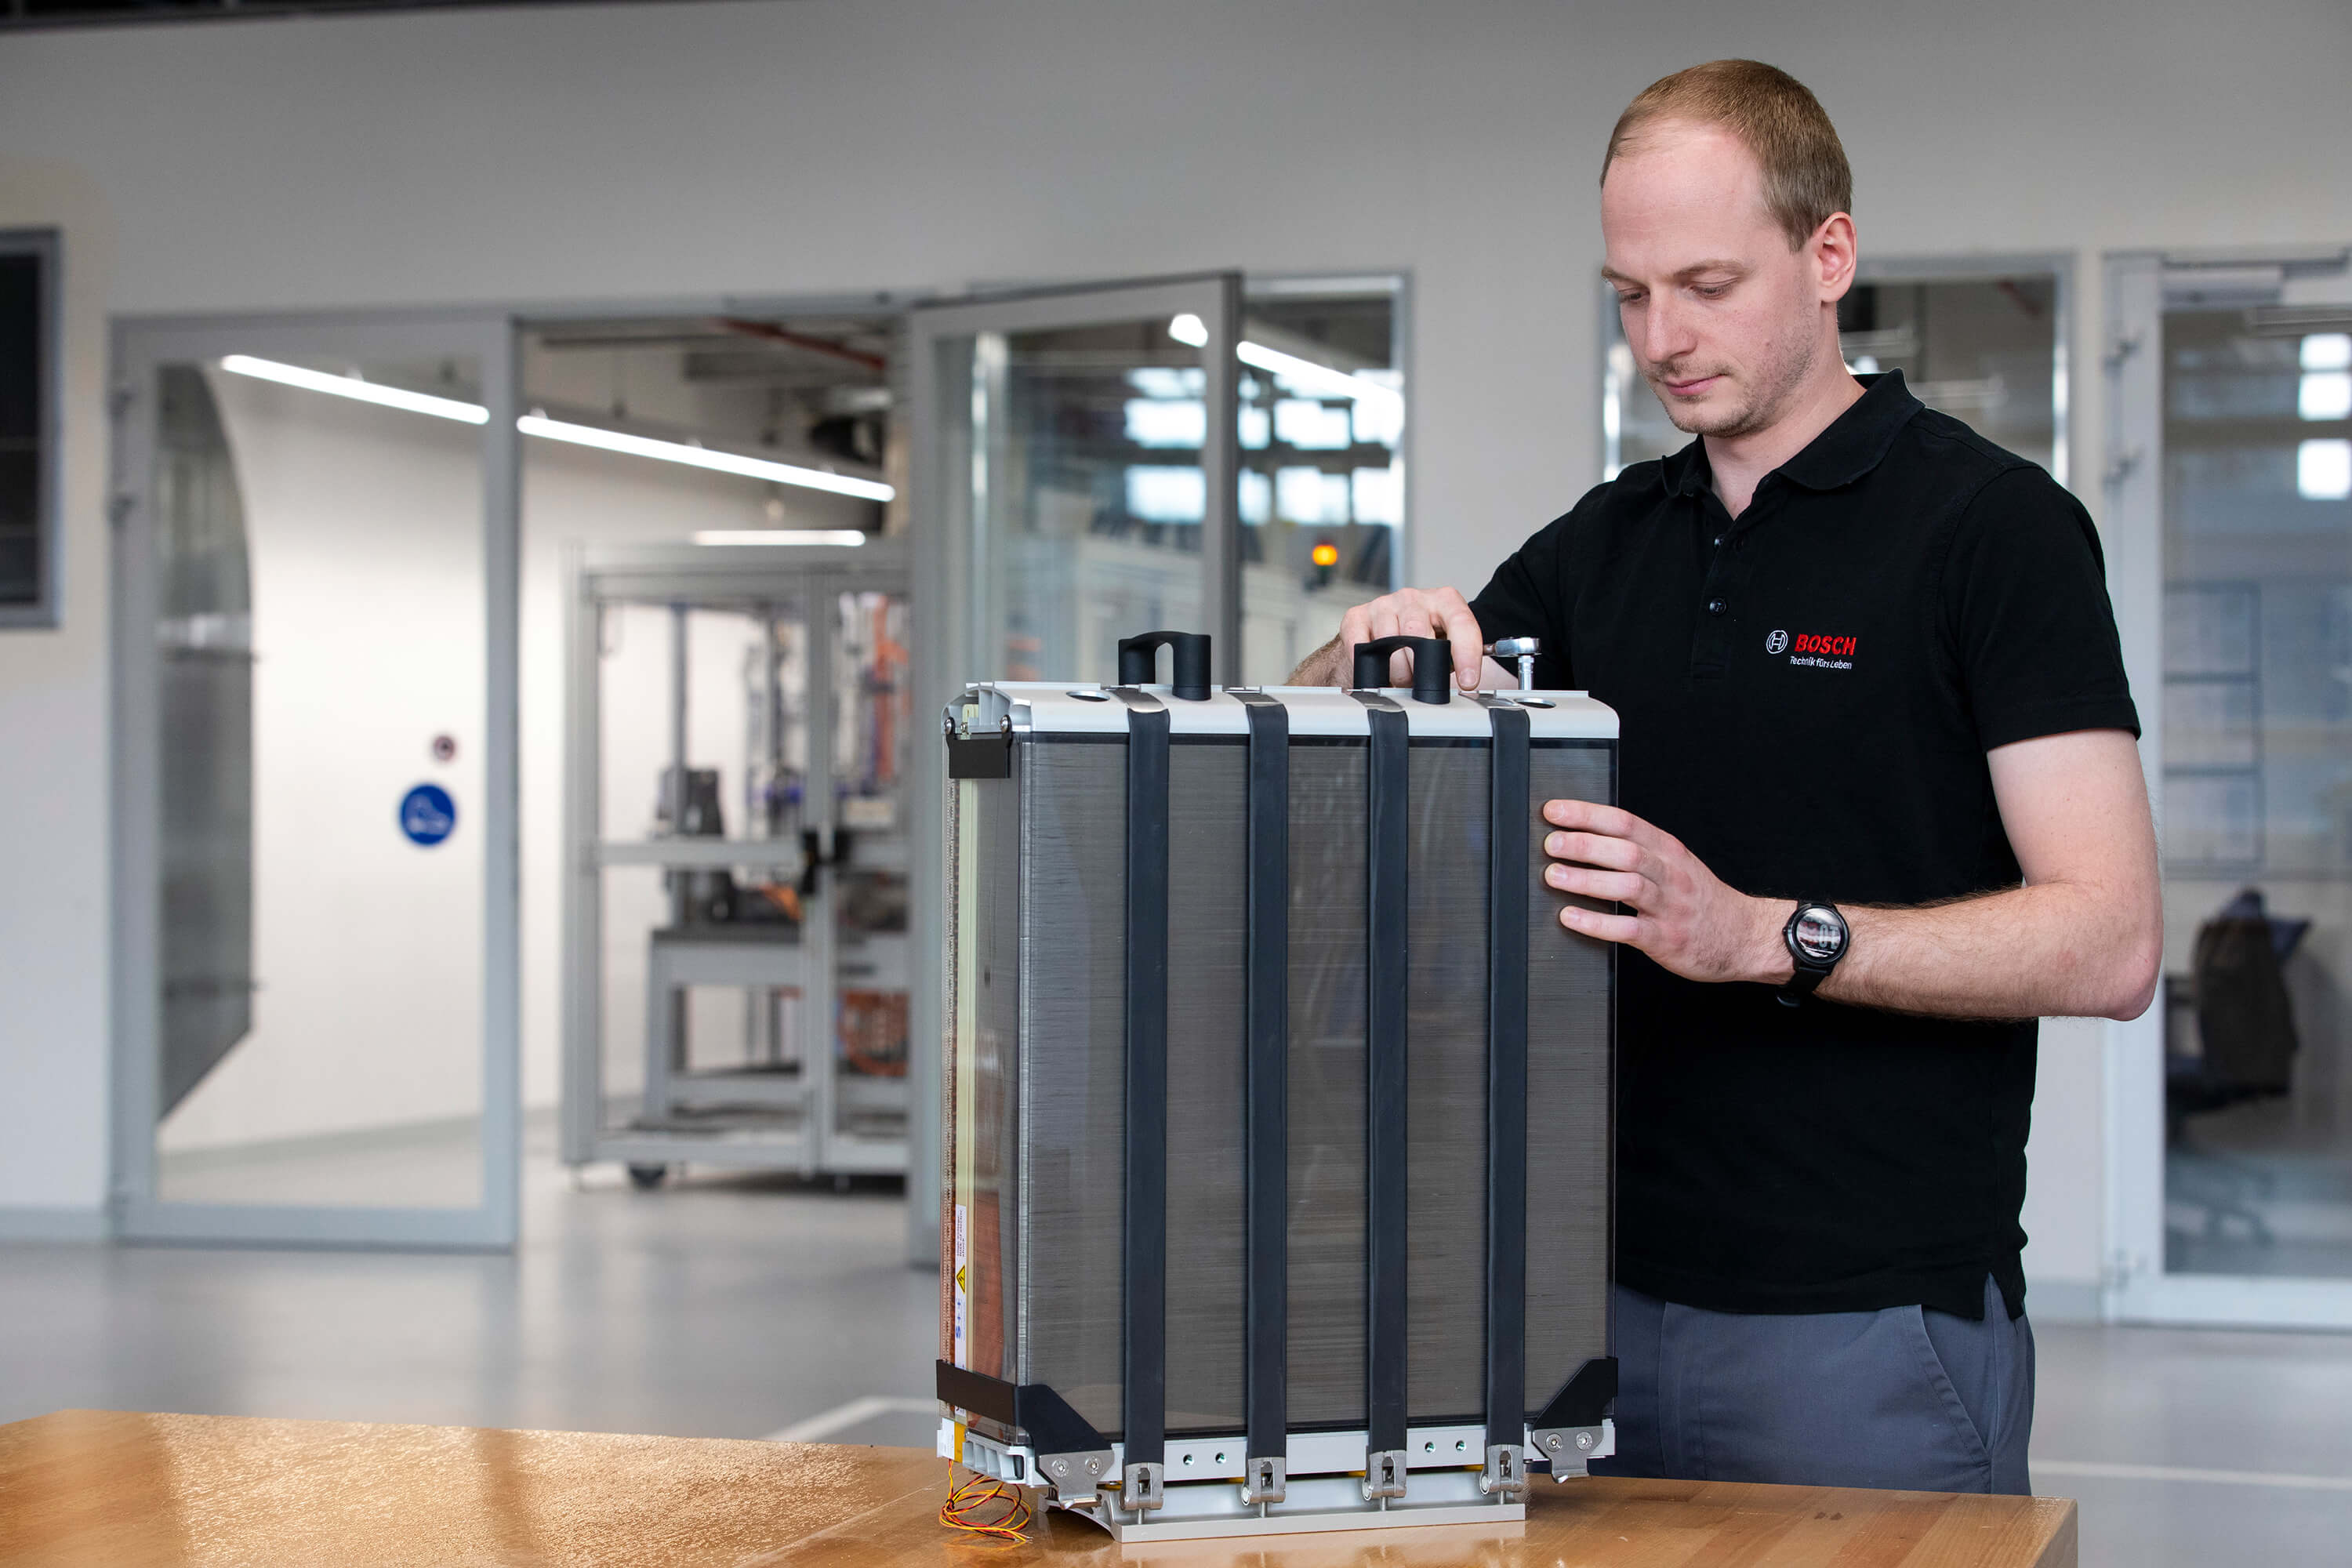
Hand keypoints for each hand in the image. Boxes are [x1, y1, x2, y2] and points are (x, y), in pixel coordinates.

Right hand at [1337, 586, 1485, 690]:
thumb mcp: (1445, 647)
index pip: (1461, 623)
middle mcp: (1413, 598)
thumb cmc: (1420, 643)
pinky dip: (1369, 666)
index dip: (1466, 655)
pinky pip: (1360, 646)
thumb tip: (1467, 681)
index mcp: (1444, 601)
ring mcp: (1383, 605)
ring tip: (1400, 677)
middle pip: (1419, 635)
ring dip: (1396, 671)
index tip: (1468, 681)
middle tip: (1420, 682)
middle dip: (1421, 669)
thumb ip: (1456, 658)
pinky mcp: (1356, 617)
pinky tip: (1378, 670)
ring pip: (1389, 643)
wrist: (1383, 637)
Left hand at [1540, 798, 1788, 985]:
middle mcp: (1670, 874)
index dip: (1587, 814)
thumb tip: (1586, 837)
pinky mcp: (1666, 939)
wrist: (1745, 936)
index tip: (1554, 812)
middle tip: (1551, 844)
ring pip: (1628, 885)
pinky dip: (1597, 923)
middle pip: (1625, 850)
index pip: (1624, 823)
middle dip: (1584, 844)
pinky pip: (1628, 929)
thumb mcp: (1677, 864)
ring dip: (1587, 879)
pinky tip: (1571, 917)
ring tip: (1554, 876)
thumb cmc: (1702, 899)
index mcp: (1668, 850)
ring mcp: (1669, 907)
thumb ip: (1639, 850)